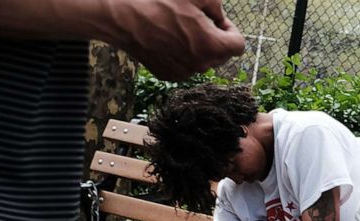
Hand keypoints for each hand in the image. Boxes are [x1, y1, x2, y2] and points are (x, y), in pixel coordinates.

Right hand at [110, 0, 245, 80]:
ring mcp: (183, 72)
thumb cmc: (158, 1)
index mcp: (212, 46)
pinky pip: (185, 65)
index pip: (238, 45)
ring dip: (198, 46)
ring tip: (180, 27)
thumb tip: (219, 14)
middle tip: (198, 20)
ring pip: (202, 60)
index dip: (231, 29)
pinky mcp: (167, 74)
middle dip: (215, 38)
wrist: (121, 16)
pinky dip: (182, 53)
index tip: (217, 19)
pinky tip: (167, 37)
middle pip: (221, 54)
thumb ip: (216, 5)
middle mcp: (200, 65)